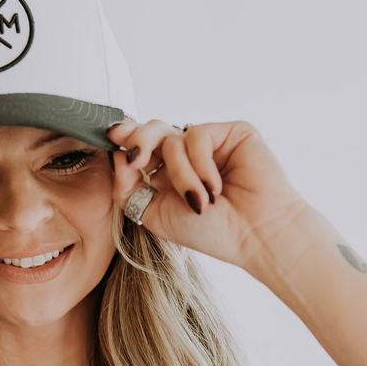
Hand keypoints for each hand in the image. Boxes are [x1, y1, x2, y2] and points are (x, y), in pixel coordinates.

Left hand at [106, 117, 312, 268]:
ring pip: (171, 138)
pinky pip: (196, 135)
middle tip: (137, 159)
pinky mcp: (231, 132)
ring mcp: (210, 143)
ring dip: (180, 173)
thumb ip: (128, 187)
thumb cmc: (211, 232)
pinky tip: (216, 187)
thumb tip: (116, 155)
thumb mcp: (155, 214)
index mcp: (169, 174)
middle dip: (138, 141)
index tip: (112, 137)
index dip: (125, 139)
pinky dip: (199, 164)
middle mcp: (188, 156)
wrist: (254, 235)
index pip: (142, 148)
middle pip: (152, 130)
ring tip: (199, 201)